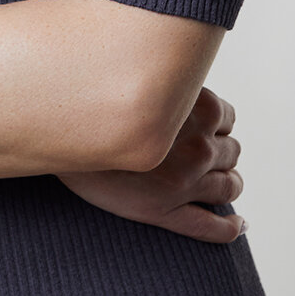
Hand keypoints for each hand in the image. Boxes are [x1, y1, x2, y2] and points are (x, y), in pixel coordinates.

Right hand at [55, 86, 244, 242]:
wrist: (58, 134)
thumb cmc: (93, 100)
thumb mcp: (137, 75)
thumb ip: (164, 78)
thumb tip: (176, 68)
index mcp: (198, 107)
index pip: (228, 117)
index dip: (217, 123)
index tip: (205, 127)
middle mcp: (198, 146)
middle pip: (231, 151)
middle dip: (222, 154)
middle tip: (204, 155)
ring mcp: (185, 182)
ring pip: (230, 187)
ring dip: (229, 184)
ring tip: (220, 187)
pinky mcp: (166, 212)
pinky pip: (212, 227)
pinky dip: (230, 227)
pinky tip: (236, 225)